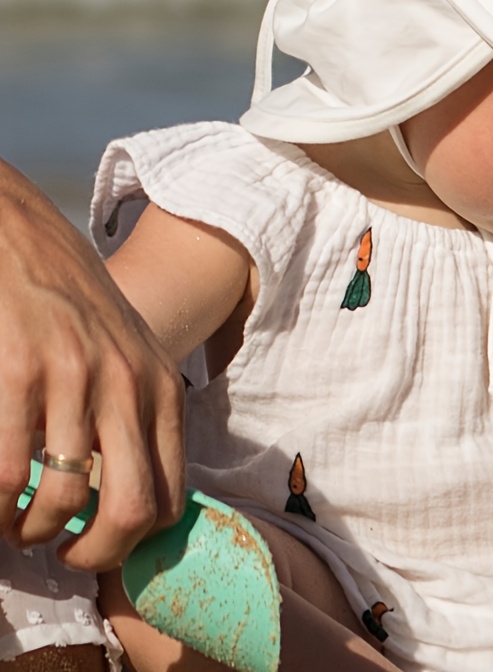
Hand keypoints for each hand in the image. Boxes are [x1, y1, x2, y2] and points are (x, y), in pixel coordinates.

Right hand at [0, 160, 185, 569]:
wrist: (25, 240)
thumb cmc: (76, 308)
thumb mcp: (130, 357)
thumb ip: (139, 416)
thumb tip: (135, 499)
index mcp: (163, 387)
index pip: (172, 495)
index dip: (137, 542)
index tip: (102, 543)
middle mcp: (130, 386)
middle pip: (134, 512)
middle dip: (97, 556)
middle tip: (64, 553)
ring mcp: (75, 380)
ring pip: (65, 501)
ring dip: (32, 531)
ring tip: (18, 521)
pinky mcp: (18, 374)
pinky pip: (5, 475)